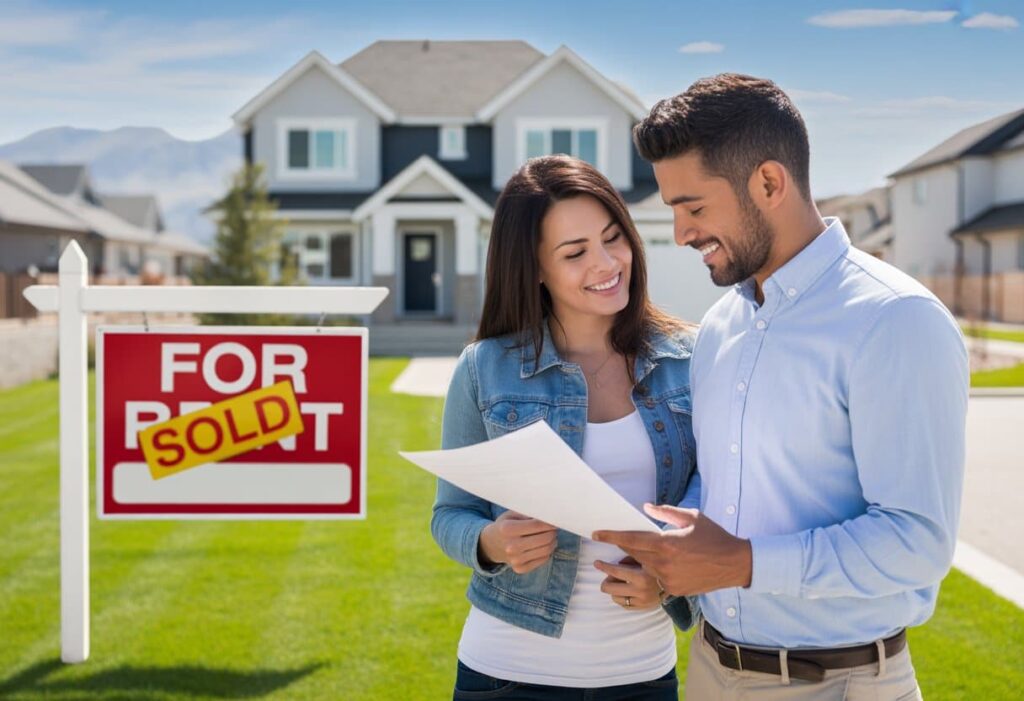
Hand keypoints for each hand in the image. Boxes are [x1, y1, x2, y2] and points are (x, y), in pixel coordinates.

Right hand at [479, 510, 557, 573]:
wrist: (492, 545)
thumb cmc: (506, 525)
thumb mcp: (512, 514)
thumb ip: (529, 513)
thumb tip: (550, 515)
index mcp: (507, 529)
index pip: (537, 525)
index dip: (551, 522)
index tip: (556, 519)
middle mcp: (510, 546)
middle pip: (545, 538)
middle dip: (553, 531)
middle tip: (553, 527)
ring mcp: (515, 559)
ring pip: (547, 549)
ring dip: (553, 541)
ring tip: (549, 535)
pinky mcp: (520, 569)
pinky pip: (544, 559)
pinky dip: (547, 551)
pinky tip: (542, 545)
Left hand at [592, 504, 751, 596]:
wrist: (735, 564)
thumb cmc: (714, 537)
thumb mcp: (691, 517)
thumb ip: (666, 512)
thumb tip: (645, 507)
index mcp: (666, 543)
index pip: (631, 539)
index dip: (611, 536)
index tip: (596, 533)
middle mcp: (664, 563)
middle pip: (633, 554)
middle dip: (621, 547)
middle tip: (608, 539)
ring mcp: (669, 579)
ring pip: (644, 568)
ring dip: (637, 560)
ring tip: (632, 553)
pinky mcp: (675, 590)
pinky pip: (657, 579)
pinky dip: (653, 570)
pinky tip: (656, 564)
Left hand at [594, 556, 663, 609]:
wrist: (678, 582)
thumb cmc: (659, 565)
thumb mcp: (647, 557)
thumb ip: (631, 558)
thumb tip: (614, 560)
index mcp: (642, 576)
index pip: (615, 570)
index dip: (603, 565)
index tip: (596, 563)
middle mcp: (641, 590)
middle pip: (608, 587)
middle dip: (607, 579)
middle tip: (611, 575)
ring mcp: (641, 601)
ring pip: (613, 596)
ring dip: (614, 588)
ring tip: (622, 581)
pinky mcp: (642, 608)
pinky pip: (622, 604)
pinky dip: (621, 596)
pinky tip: (628, 589)